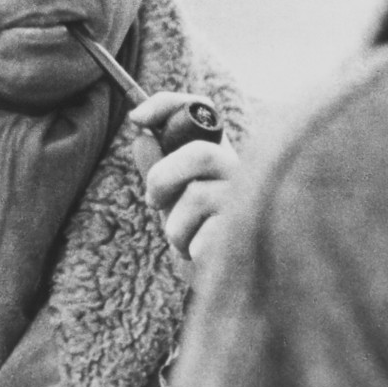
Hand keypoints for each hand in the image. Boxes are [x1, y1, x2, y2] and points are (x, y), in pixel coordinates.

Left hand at [128, 91, 238, 269]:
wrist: (229, 282)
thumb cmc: (200, 235)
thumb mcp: (172, 201)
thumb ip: (158, 171)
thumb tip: (141, 138)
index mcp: (220, 153)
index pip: (202, 110)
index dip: (167, 104)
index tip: (135, 118)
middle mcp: (241, 170)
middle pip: (200, 154)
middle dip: (162, 177)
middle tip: (154, 202)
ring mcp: (250, 201)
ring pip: (196, 196)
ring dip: (175, 226)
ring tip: (184, 240)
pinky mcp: (251, 234)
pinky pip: (204, 235)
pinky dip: (190, 248)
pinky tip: (201, 256)